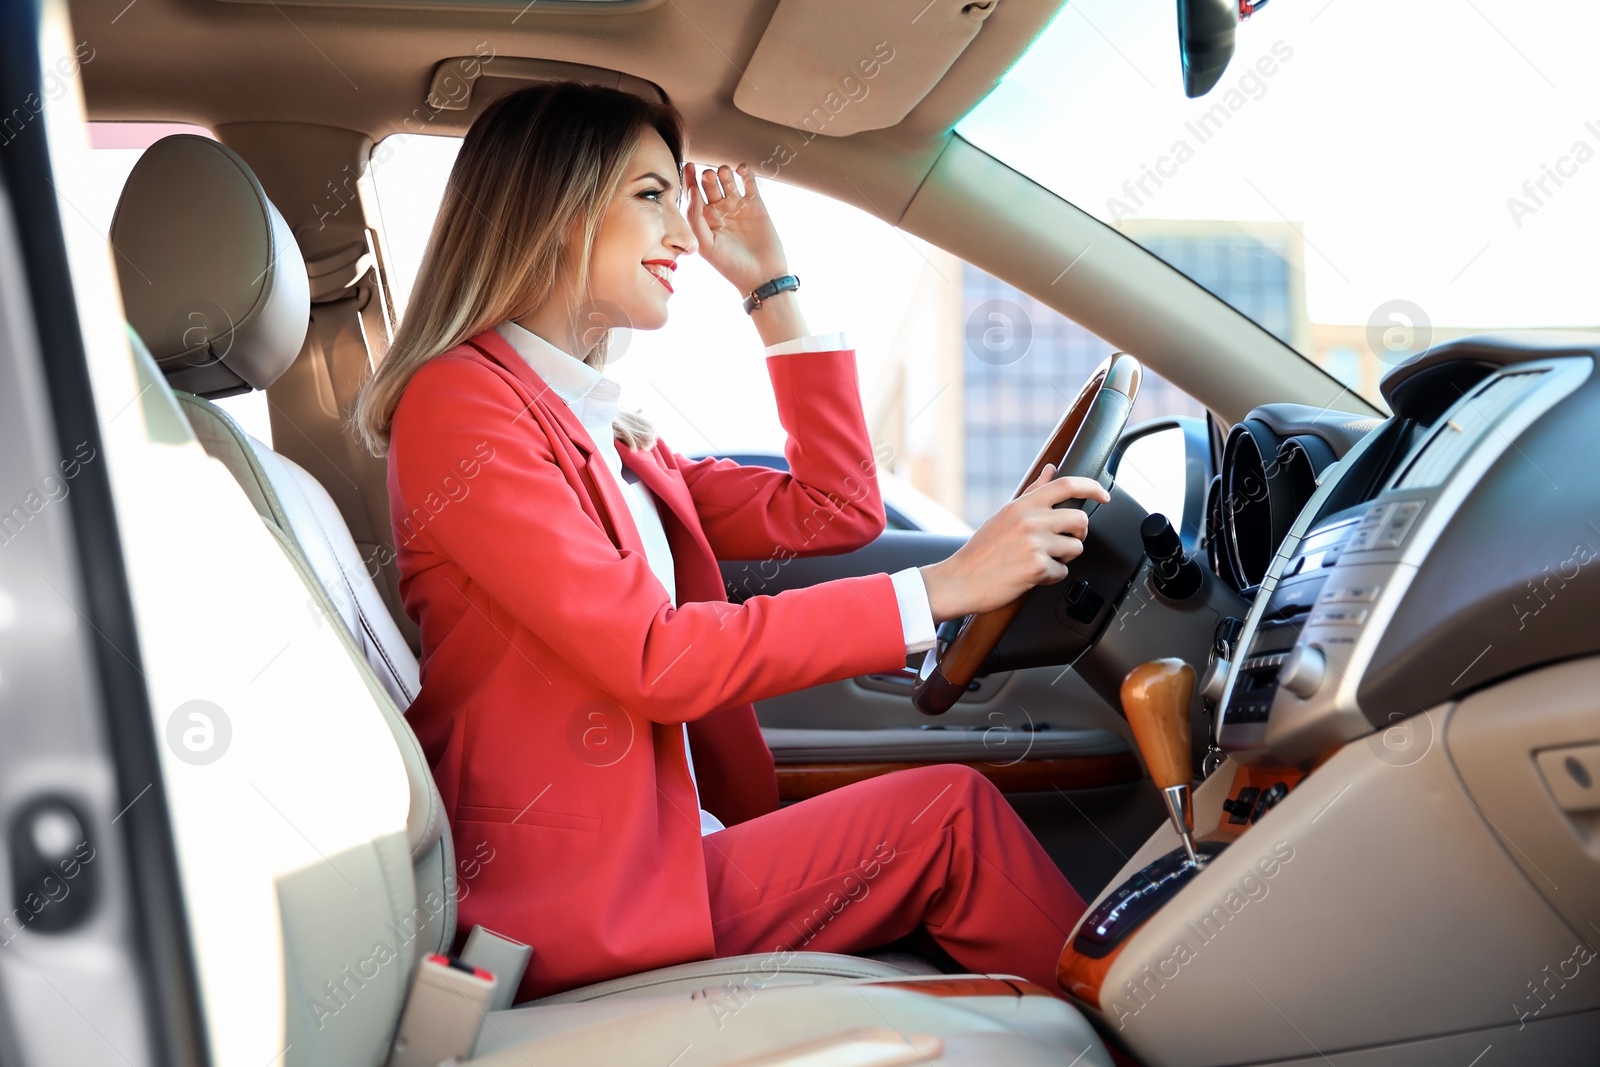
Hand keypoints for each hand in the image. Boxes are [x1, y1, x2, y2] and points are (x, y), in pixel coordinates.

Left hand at [684, 162, 788, 294]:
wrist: (762, 276)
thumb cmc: (731, 265)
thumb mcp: (706, 245)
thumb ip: (696, 220)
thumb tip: (692, 192)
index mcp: (705, 221)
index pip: (694, 195)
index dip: (689, 179)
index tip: (688, 166)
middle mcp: (720, 212)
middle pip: (709, 184)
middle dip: (707, 176)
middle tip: (709, 176)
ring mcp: (738, 207)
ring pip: (728, 180)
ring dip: (724, 172)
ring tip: (725, 174)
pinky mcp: (756, 205)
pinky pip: (748, 183)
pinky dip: (745, 173)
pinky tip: (741, 170)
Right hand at [919, 463, 1110, 622]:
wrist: (959, 580)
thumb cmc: (980, 551)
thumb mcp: (1004, 515)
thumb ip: (1032, 492)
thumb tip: (1050, 469)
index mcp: (1022, 505)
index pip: (1066, 485)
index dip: (1092, 487)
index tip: (1103, 495)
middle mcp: (1030, 521)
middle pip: (1080, 520)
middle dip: (1078, 534)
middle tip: (1063, 542)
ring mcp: (1035, 544)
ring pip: (1075, 548)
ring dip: (1064, 558)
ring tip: (1041, 560)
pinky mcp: (1038, 568)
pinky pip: (1062, 572)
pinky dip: (1051, 577)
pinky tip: (1031, 576)